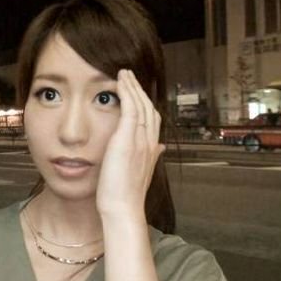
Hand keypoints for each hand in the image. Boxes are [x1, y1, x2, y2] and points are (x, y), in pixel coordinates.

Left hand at [96, 69, 164, 219]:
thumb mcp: (141, 173)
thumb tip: (160, 149)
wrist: (123, 208)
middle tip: (131, 75)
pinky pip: (131, 108)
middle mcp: (150, 141)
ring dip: (133, 86)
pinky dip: (127, 92)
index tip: (138, 92)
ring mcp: (141, 139)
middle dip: (140, 90)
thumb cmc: (126, 195)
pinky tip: (120, 82)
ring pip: (141, 104)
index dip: (146, 103)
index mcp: (152, 149)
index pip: (153, 119)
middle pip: (149, 108)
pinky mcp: (128, 139)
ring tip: (125, 73)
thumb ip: (151, 157)